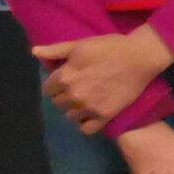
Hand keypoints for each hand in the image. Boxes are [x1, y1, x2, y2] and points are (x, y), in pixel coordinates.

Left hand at [35, 29, 171, 133]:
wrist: (138, 58)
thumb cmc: (109, 47)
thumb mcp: (80, 45)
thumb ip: (56, 51)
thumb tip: (34, 52)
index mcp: (65, 77)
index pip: (48, 89)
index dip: (55, 84)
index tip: (65, 80)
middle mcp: (74, 95)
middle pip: (58, 104)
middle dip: (64, 97)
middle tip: (76, 89)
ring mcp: (89, 107)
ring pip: (70, 117)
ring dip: (74, 110)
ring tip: (84, 102)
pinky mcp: (104, 116)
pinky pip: (86, 129)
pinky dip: (85, 123)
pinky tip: (90, 115)